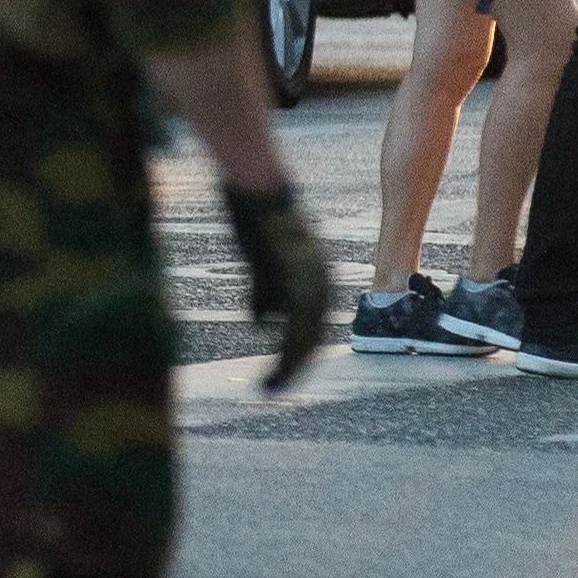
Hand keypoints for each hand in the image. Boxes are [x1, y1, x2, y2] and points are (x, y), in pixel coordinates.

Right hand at [222, 176, 330, 393]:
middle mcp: (321, 283)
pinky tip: (269, 376)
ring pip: (304, 342)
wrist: (256, 186)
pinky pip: (291, 333)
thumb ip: (268, 292)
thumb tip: (265, 324)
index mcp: (318, 277)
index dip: (300, 353)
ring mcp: (308, 284)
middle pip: (313, 338)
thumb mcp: (263, 261)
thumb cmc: (256, 216)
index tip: (283, 374)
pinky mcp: (291, 284)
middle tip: (275, 390)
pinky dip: (282, 360)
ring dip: (289, 371)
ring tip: (270, 389)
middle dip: (295, 368)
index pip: (315, 325)